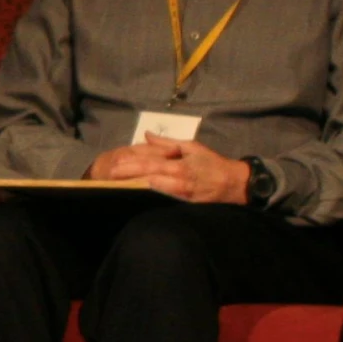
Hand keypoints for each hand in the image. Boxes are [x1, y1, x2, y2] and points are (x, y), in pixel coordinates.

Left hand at [86, 137, 250, 203]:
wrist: (235, 184)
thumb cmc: (213, 163)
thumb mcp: (192, 147)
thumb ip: (167, 143)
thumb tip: (147, 136)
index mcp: (178, 165)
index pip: (150, 164)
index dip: (131, 165)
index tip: (114, 164)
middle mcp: (177, 181)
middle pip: (147, 179)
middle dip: (126, 178)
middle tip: (107, 177)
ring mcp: (180, 195)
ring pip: (152, 191)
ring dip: (133, 189)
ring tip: (115, 187)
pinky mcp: (183, 205)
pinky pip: (162, 201)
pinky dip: (147, 198)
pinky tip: (134, 197)